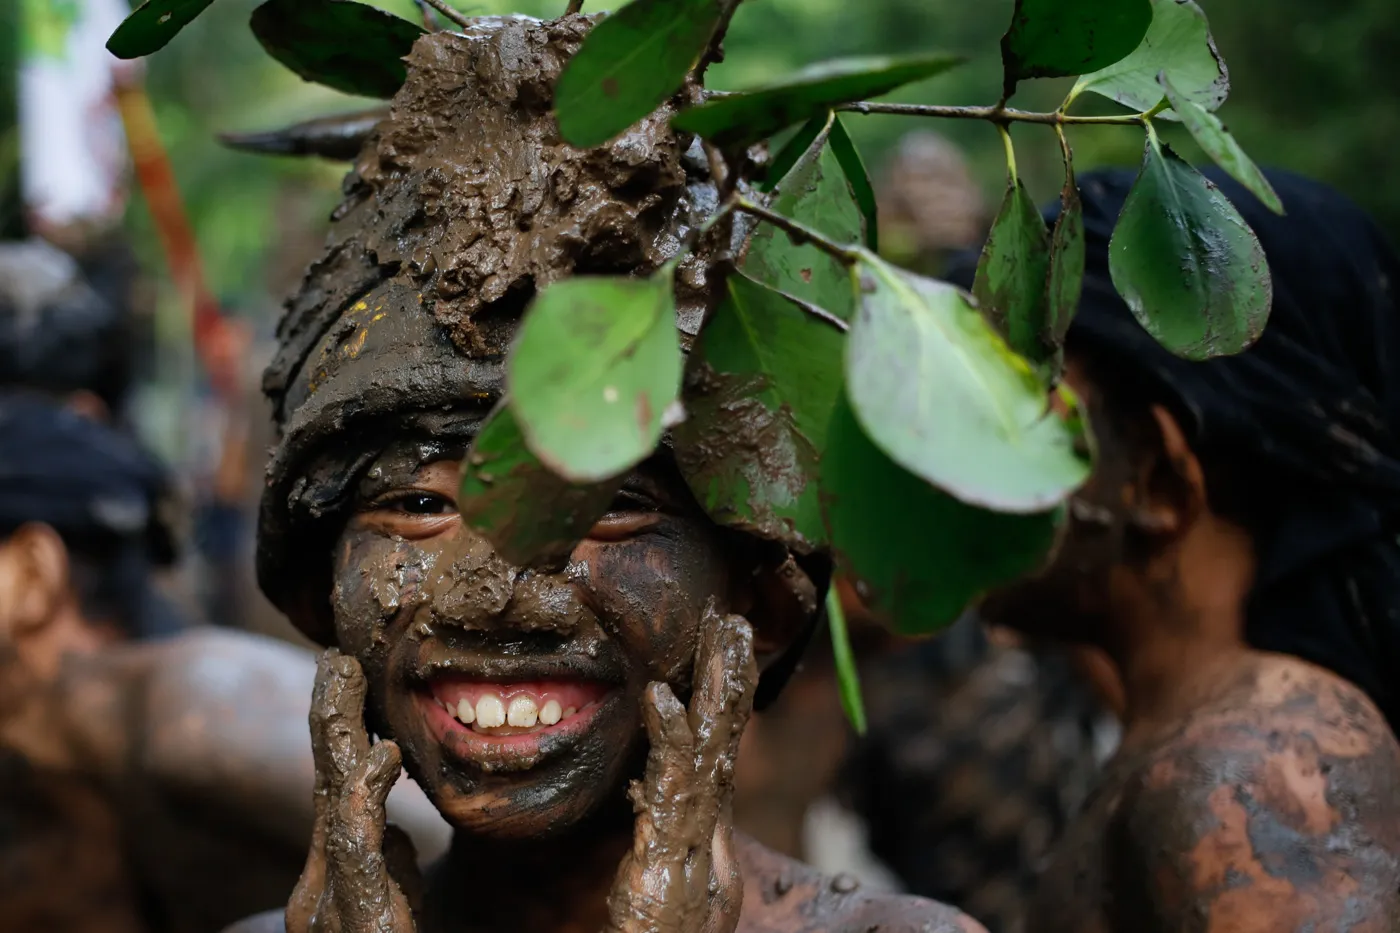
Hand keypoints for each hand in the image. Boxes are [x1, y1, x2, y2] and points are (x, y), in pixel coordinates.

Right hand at [287, 650, 420, 932]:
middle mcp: (325, 893)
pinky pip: (358, 852)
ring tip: (341, 678)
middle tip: (337, 656)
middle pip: (329, 786)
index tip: (346, 669)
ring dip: (337, 738)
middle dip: (331, 719)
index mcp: (338, 882)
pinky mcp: (357, 924)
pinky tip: (377, 757)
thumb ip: (390, 873)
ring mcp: (332, 911)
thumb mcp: (403, 907)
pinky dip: (363, 798)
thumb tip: (398, 840)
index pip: (338, 789)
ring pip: (335, 807)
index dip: (341, 728)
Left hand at [604, 602, 756, 932]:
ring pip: (710, 743)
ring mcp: (691, 825)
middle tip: (735, 619)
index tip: (734, 638)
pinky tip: (658, 696)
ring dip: (717, 687)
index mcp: (705, 814)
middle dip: (732, 671)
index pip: (723, 735)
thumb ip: (669, 824)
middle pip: (726, 728)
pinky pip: (668, 779)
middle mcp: (706, 814)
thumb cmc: (667, 922)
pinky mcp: (668, 842)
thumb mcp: (670, 865)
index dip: (731, 686)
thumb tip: (655, 790)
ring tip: (721, 636)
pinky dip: (667, 734)